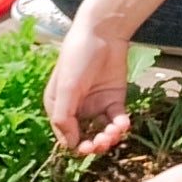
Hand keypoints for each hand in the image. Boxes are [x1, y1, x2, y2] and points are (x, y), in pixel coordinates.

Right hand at [46, 14, 137, 157]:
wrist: (103, 33)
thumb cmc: (77, 57)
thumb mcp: (66, 88)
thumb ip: (64, 116)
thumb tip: (69, 145)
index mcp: (58, 106)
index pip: (65, 135)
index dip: (76, 145)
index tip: (86, 147)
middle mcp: (76, 109)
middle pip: (85, 137)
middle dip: (94, 144)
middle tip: (102, 142)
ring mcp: (96, 105)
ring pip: (102, 132)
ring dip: (109, 137)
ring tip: (115, 131)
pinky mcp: (113, 100)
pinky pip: (117, 120)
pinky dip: (121, 125)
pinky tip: (123, 123)